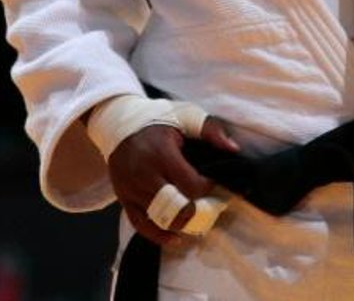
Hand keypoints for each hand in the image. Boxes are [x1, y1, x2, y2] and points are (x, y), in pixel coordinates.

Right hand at [106, 115, 238, 246]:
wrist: (119, 124)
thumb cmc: (158, 120)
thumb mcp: (185, 115)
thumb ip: (210, 130)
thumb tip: (234, 149)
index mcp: (162, 154)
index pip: (190, 184)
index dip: (207, 188)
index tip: (214, 184)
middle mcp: (144, 175)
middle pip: (175, 206)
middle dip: (196, 210)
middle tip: (210, 208)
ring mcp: (131, 189)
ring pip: (159, 218)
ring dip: (181, 224)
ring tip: (196, 222)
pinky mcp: (124, 199)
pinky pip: (140, 224)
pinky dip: (158, 235)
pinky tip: (174, 238)